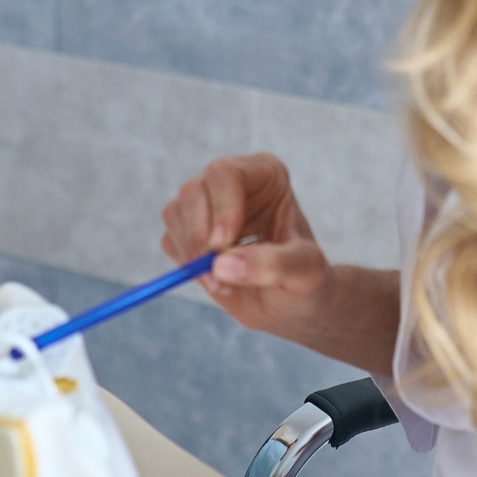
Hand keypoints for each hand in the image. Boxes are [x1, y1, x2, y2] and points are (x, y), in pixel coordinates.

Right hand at [161, 152, 332, 342]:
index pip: (226, 174)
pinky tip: (216, 281)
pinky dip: (186, 265)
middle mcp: (231, 181)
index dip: (220, 209)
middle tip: (216, 276)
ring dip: (192, 255)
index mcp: (265, 174)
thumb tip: (222, 264)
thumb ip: (274, 264)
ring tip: (224, 284)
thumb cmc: (306, 279)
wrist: (292, 302)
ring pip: (175, 214)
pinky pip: (170, 240)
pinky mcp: (189, 231)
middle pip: (193, 190)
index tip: (222, 247)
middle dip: (199, 237)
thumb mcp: (305, 272)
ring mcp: (207, 204)